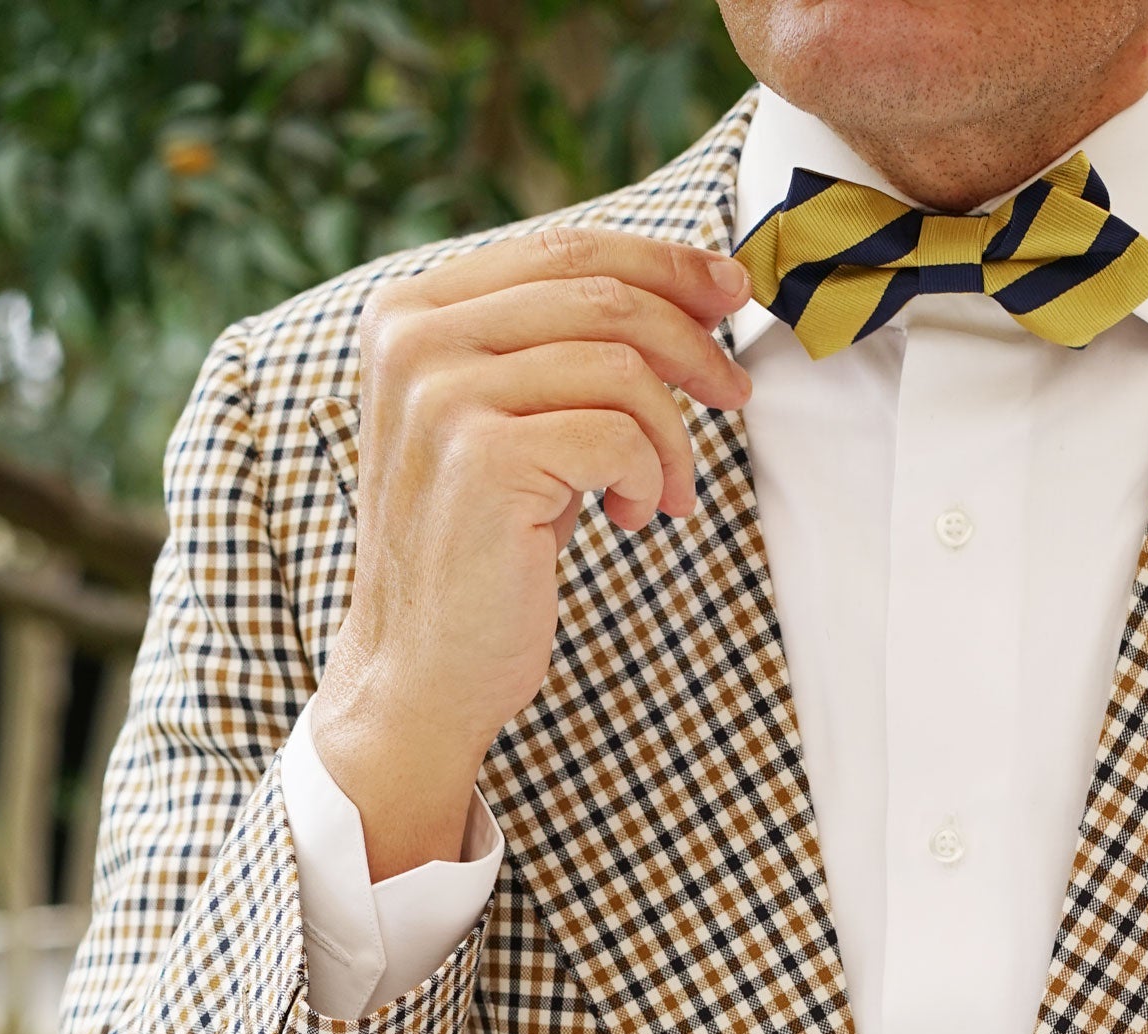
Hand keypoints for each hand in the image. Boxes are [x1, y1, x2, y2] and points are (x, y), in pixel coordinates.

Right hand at [310, 225, 753, 878]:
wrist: (420, 671)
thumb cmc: (480, 554)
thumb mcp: (509, 426)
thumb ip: (557, 351)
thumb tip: (686, 292)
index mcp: (412, 313)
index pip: (562, 247)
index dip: (661, 262)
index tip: (729, 293)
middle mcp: (416, 338)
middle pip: (601, 292)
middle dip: (690, 340)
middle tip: (734, 390)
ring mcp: (443, 394)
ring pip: (621, 364)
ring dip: (672, 434)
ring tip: (667, 491)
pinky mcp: (484, 457)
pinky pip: (620, 433)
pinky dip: (650, 475)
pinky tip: (633, 516)